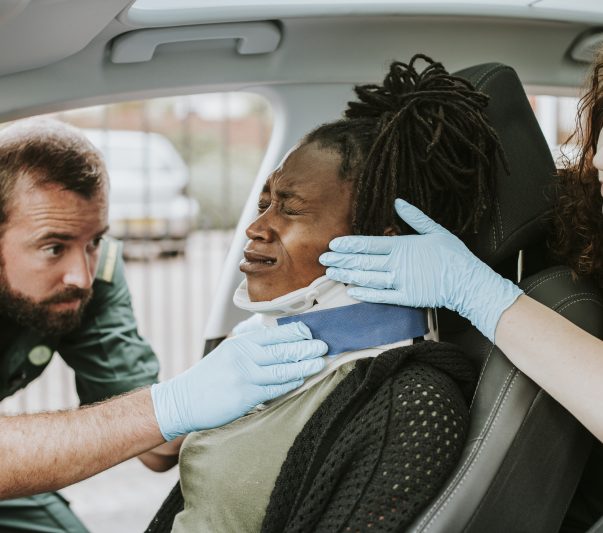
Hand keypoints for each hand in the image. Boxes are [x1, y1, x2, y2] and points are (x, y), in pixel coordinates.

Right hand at [151, 322, 326, 439]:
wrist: (183, 400)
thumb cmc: (209, 376)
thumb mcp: (228, 352)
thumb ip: (250, 344)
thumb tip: (275, 336)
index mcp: (241, 342)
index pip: (274, 333)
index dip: (296, 332)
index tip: (312, 331)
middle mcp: (243, 355)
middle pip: (282, 349)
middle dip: (306, 347)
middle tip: (324, 345)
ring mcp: (244, 375)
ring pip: (281, 368)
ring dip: (303, 365)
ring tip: (319, 362)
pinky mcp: (245, 395)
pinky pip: (273, 388)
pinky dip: (289, 383)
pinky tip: (300, 380)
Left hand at [319, 198, 521, 342]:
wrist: (469, 282)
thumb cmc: (453, 255)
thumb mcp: (435, 230)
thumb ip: (414, 217)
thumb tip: (398, 202)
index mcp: (403, 245)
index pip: (369, 243)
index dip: (349, 244)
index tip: (333, 244)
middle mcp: (398, 263)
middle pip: (363, 261)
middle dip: (341, 259)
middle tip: (323, 259)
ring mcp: (401, 281)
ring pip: (368, 278)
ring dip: (348, 275)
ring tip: (331, 273)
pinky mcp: (406, 297)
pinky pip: (381, 296)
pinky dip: (366, 293)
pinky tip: (351, 290)